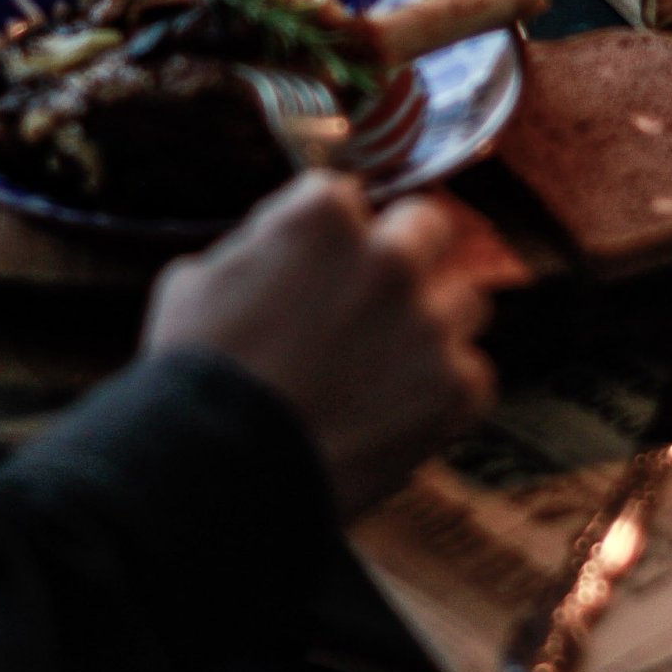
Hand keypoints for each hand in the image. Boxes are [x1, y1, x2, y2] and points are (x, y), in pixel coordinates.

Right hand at [143, 171, 496, 517]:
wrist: (220, 474)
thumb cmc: (199, 374)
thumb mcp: (201, 277)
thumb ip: (261, 244)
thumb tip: (284, 242)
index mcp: (325, 215)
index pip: (347, 197)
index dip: (330, 234)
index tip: (318, 263)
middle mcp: (390, 257)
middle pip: (428, 227)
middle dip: (405, 251)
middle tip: (375, 291)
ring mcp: (429, 323)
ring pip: (463, 300)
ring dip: (432, 322)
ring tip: (387, 362)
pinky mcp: (455, 388)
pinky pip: (471, 373)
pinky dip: (441, 390)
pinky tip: (398, 408)